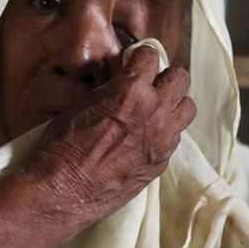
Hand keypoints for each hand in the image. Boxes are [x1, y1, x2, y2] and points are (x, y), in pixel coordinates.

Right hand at [0, 46, 195, 247]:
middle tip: (150, 84)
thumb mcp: (82, 105)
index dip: (141, 58)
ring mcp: (162, 139)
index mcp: (132, 90)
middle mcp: (155, 111)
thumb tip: (121, 82)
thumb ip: (111, 90)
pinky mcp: (161, 162)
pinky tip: (146, 137)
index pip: (152, 56)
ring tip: (155, 110)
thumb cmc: (61, 147)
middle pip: (180, 78)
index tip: (135, 62)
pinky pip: (176, 137)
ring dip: (173, 104)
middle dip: (165, 77)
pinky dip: (166, 131)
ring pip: (187, 108)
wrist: (62, 191)